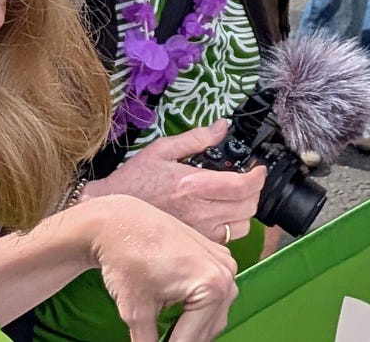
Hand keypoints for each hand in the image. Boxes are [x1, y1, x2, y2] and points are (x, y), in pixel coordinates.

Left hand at [87, 195, 238, 341]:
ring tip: (167, 332)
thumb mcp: (136, 313)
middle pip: (208, 329)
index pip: (193, 339)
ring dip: (192, 327)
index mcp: (212, 285)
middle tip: (162, 340)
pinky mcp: (216, 255)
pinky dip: (197, 308)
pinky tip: (176, 312)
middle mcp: (225, 272)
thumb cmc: (127, 259)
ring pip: (214, 314)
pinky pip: (214, 294)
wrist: (119, 223)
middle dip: (184, 339)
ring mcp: (224, 261)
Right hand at [89, 120, 264, 243]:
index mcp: (193, 185)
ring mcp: (198, 231)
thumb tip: (222, 126)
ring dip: (245, 210)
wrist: (112, 213)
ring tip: (235, 197)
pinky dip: (231, 226)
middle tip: (247, 179)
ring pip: (242, 227)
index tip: (258, 169)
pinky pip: (226, 239)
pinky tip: (220, 213)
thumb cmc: (134, 180)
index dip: (258, 177)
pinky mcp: (194, 244)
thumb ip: (196, 138)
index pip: (242, 186)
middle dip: (254, 191)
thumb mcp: (162, 150)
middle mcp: (199, 211)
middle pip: (247, 207)